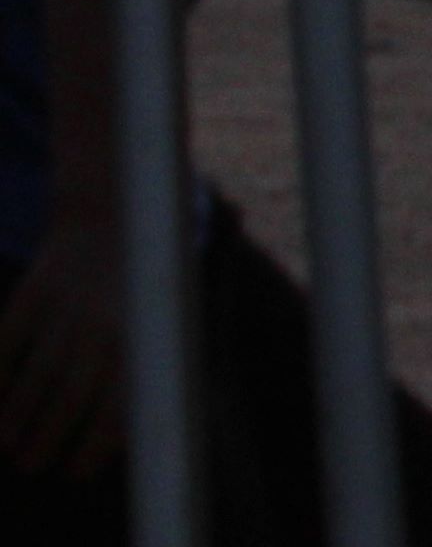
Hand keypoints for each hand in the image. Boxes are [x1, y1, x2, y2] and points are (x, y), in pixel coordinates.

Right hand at [0, 216, 123, 477]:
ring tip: (8, 444)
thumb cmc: (139, 292)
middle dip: (47, 439)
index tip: (73, 472)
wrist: (114, 219)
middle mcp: (105, 325)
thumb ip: (141, 375)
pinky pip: (7, 341)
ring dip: (16, 417)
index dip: (93, 446)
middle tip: (32, 463)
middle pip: (68, 398)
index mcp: (142, 339)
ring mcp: (67, 307)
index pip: (118, 407)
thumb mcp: (156, 325)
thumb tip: (123, 443)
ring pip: (35, 375)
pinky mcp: (35, 290)